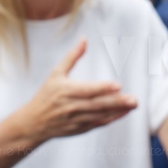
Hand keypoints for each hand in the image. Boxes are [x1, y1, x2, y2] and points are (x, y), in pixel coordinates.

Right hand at [20, 39, 137, 142]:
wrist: (34, 123)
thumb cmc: (46, 94)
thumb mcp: (56, 73)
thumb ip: (72, 57)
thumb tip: (84, 39)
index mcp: (66, 91)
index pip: (87, 90)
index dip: (103, 88)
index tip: (118, 85)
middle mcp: (72, 106)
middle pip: (97, 104)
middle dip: (117, 102)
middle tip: (134, 99)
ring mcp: (76, 119)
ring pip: (100, 116)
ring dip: (118, 111)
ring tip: (133, 105)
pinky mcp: (80, 128)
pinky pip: (98, 124)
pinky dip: (111, 119)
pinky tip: (124, 113)